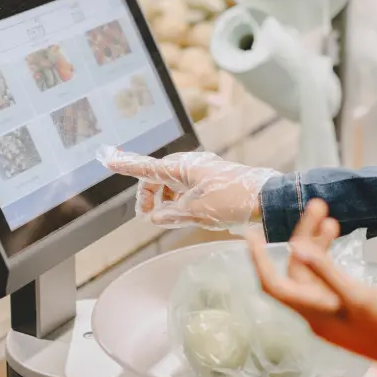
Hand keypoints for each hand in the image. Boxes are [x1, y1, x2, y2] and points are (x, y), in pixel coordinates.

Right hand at [97, 146, 278, 230]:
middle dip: (148, 194)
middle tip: (146, 215)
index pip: (147, 167)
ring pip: (173, 184)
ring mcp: (203, 173)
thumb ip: (171, 214)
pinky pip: (187, 189)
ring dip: (164, 200)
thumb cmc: (235, 201)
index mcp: (184, 167)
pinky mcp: (213, 183)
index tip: (106, 159)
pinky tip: (183, 214)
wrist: (269, 200)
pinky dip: (179, 201)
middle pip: (158, 176)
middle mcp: (192, 166)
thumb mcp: (197, 212)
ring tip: (165, 218)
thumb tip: (155, 217)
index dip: (126, 165)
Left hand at [247, 199, 376, 374]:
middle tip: (318, 207)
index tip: (250, 234)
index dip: (258, 259)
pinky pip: (326, 279)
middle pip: (296, 270)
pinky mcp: (343, 309)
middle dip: (303, 236)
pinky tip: (336, 240)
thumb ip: (326, 271)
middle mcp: (314, 312)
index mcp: (312, 312)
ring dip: (317, 245)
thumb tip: (296, 249)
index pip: (273, 284)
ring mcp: (329, 311)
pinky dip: (328, 258)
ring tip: (330, 218)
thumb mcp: (357, 296)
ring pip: (312, 272)